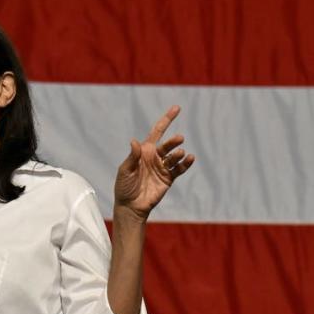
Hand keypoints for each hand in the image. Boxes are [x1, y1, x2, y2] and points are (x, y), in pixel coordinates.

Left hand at [113, 105, 195, 220]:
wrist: (130, 205)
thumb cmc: (124, 186)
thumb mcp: (125, 170)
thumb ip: (132, 157)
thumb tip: (135, 142)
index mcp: (144, 151)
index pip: (157, 131)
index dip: (166, 119)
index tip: (176, 108)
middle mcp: (155, 157)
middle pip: (167, 145)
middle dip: (173, 141)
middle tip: (179, 139)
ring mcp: (162, 167)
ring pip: (174, 157)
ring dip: (178, 154)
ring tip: (181, 153)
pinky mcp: (168, 178)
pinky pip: (179, 169)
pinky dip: (185, 164)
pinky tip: (190, 159)